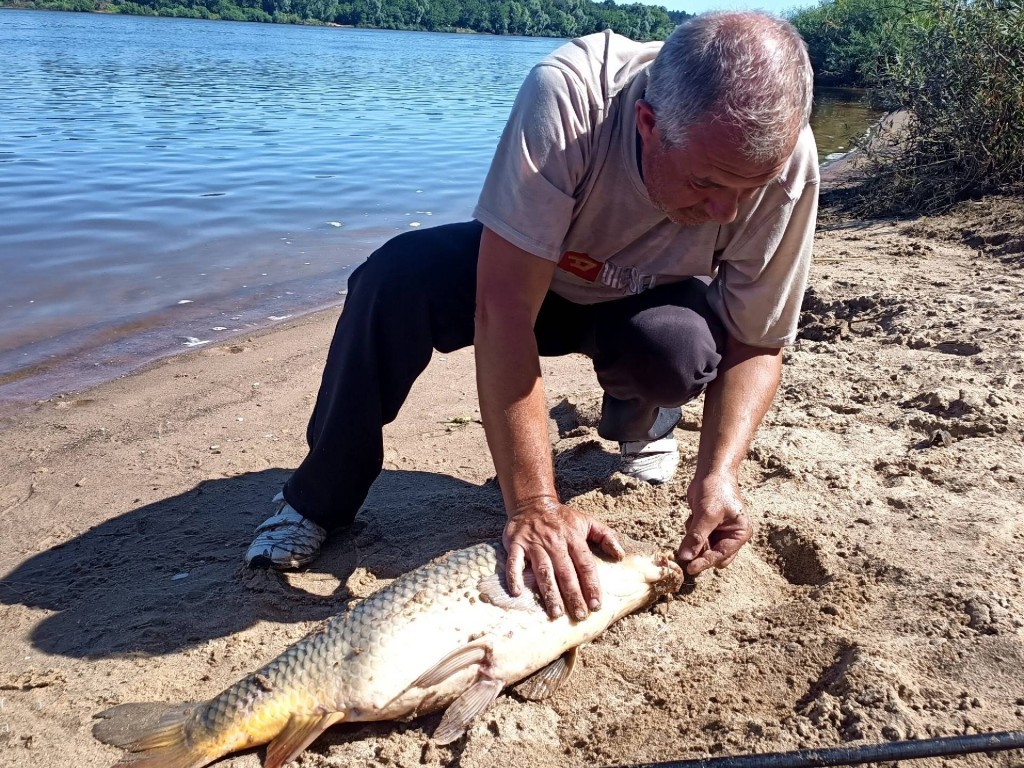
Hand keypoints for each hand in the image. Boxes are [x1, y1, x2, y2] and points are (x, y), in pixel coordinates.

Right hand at [503, 498, 623, 620]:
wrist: (533, 502)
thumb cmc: (562, 518)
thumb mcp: (587, 521)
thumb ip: (606, 536)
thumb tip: (620, 556)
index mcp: (573, 538)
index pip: (585, 565)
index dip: (591, 585)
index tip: (596, 605)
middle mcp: (554, 542)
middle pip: (566, 572)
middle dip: (574, 595)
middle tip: (580, 615)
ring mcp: (534, 543)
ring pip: (543, 570)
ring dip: (550, 593)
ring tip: (556, 613)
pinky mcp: (515, 544)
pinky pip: (514, 562)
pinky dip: (514, 577)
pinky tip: (517, 593)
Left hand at [678, 473, 752, 575]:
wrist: (711, 472)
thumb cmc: (716, 490)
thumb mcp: (706, 514)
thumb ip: (696, 536)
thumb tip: (685, 557)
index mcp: (739, 534)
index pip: (721, 555)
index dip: (705, 562)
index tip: (689, 568)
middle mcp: (731, 535)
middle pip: (714, 556)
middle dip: (700, 553)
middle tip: (686, 553)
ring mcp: (719, 532)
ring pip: (703, 548)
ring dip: (694, 540)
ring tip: (694, 520)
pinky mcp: (707, 527)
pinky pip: (696, 538)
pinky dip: (691, 531)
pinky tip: (693, 515)